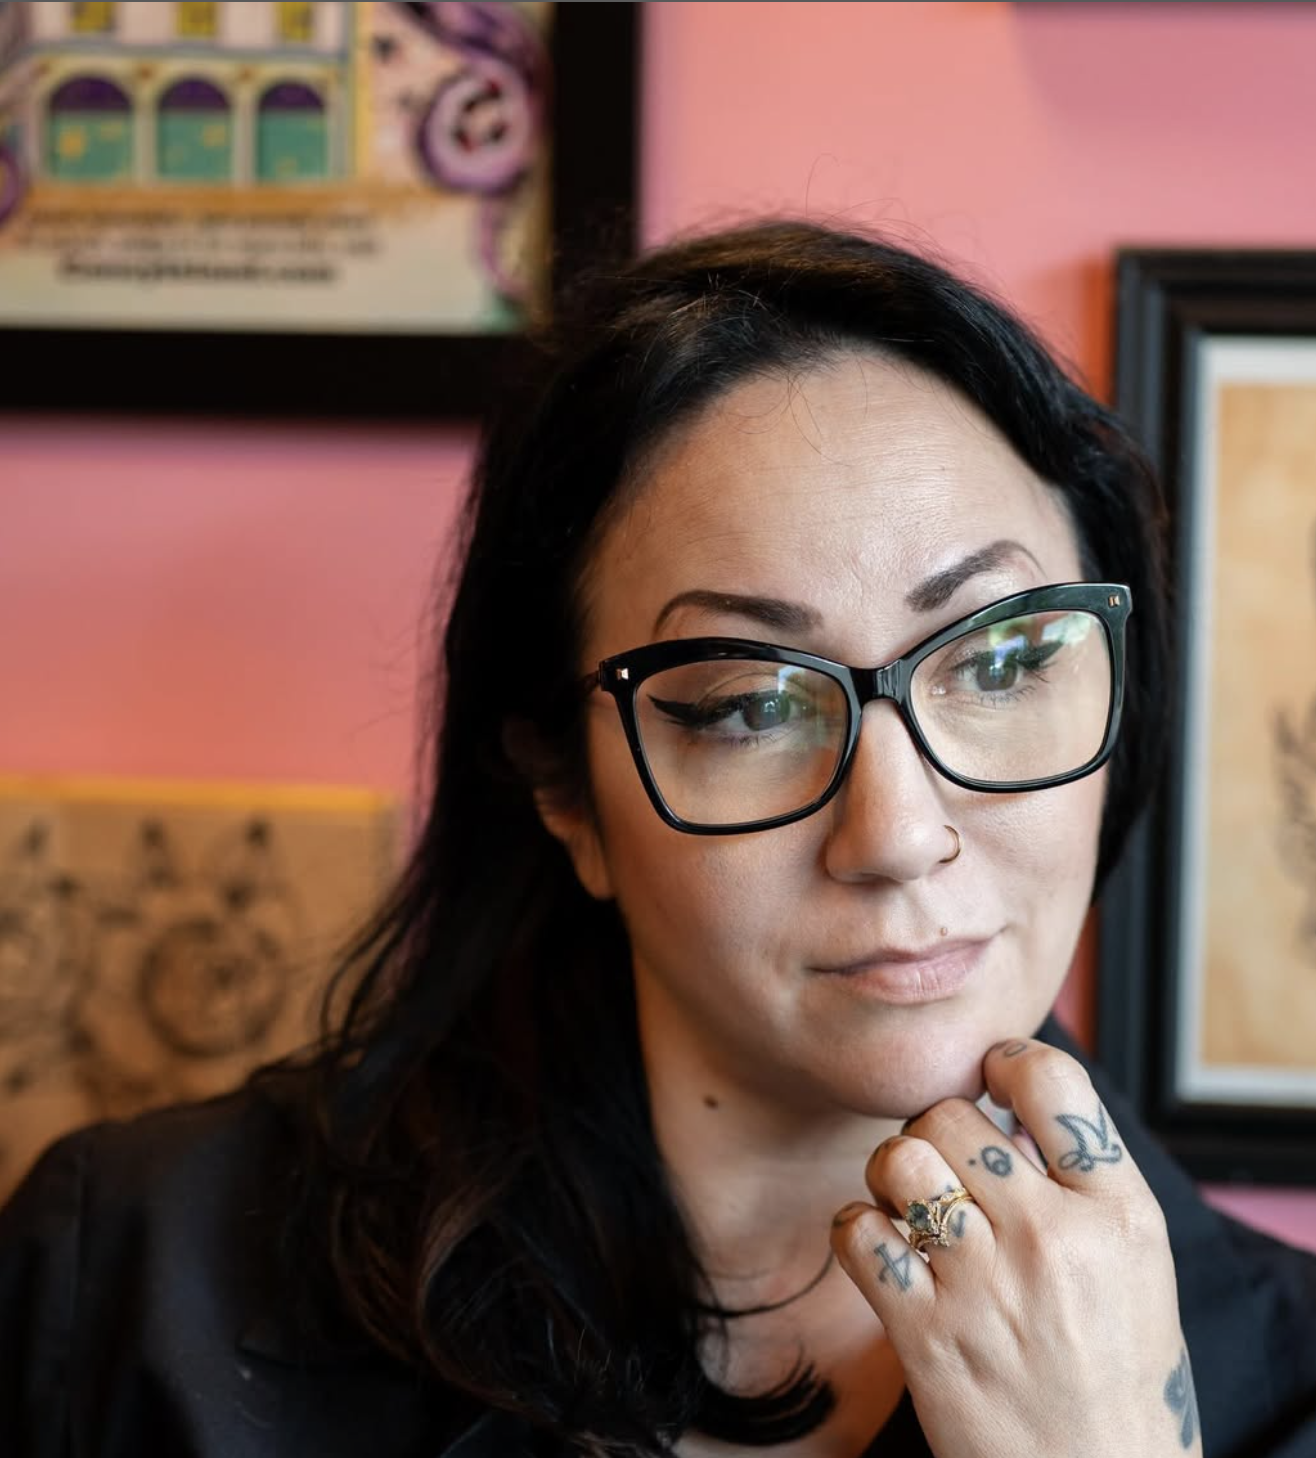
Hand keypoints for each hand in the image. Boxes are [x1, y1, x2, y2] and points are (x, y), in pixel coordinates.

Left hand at [829, 1038, 1200, 1457]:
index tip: (992, 1080)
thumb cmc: (1116, 1367)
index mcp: (1116, 1213)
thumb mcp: (1134, 1260)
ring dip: (893, 1173)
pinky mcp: (926, 1332)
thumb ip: (1080, 1176)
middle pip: (950, 1114)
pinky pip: (857, 1232)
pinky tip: (885, 1251)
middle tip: (950, 1166)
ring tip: (911, 1202)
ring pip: (899, 1159)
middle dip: (939, 1130)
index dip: (1006, 1062)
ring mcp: (984, 1284)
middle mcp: (1050, 1238)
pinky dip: (858, 1232)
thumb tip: (1005, 1097)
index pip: (1050, 1079)